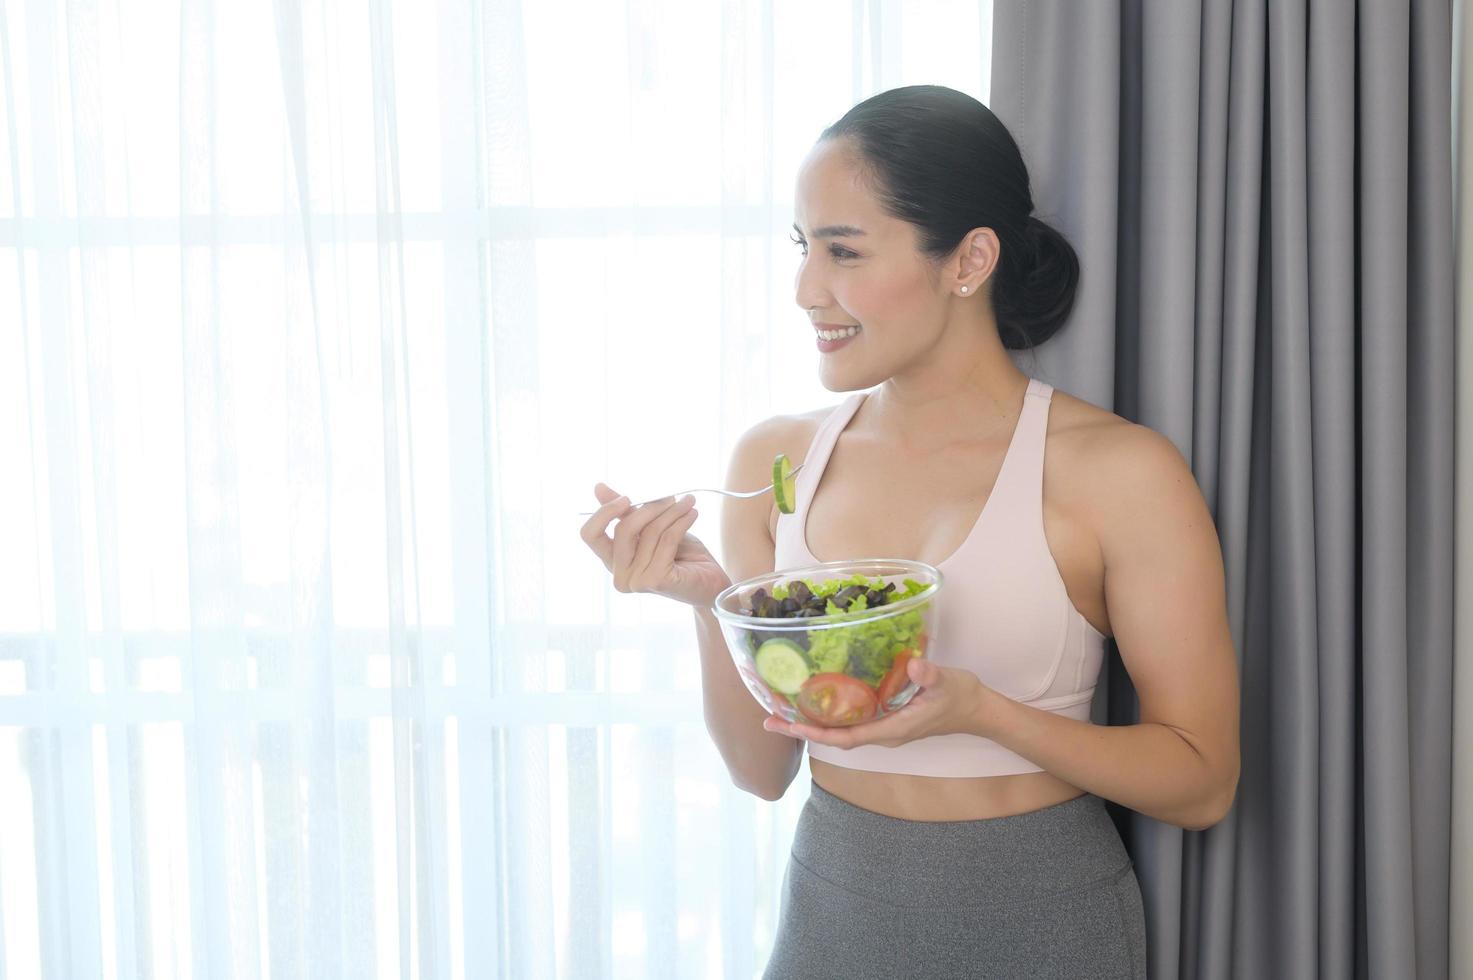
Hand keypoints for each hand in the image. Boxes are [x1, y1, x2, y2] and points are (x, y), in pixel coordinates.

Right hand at [580, 482, 732, 608]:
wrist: (710, 583)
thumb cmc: (680, 556)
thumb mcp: (650, 528)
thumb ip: (626, 513)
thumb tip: (599, 488)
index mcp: (612, 561)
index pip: (589, 535)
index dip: (604, 513)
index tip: (625, 498)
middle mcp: (619, 575)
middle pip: (624, 529)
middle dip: (650, 508)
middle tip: (671, 497)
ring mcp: (636, 581)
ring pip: (650, 532)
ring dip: (673, 512)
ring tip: (688, 503)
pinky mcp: (656, 580)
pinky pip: (667, 539)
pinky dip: (682, 522)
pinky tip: (692, 514)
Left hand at [762, 657, 987, 747]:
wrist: (977, 710)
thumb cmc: (961, 697)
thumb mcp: (948, 683)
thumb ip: (930, 676)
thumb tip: (915, 666)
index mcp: (891, 729)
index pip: (845, 737)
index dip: (815, 732)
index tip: (788, 725)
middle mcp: (882, 732)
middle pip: (834, 737)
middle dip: (802, 729)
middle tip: (769, 719)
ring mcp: (883, 727)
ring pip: (840, 730)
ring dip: (812, 723)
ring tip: (782, 712)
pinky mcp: (886, 718)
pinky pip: (851, 721)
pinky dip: (829, 714)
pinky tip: (816, 701)